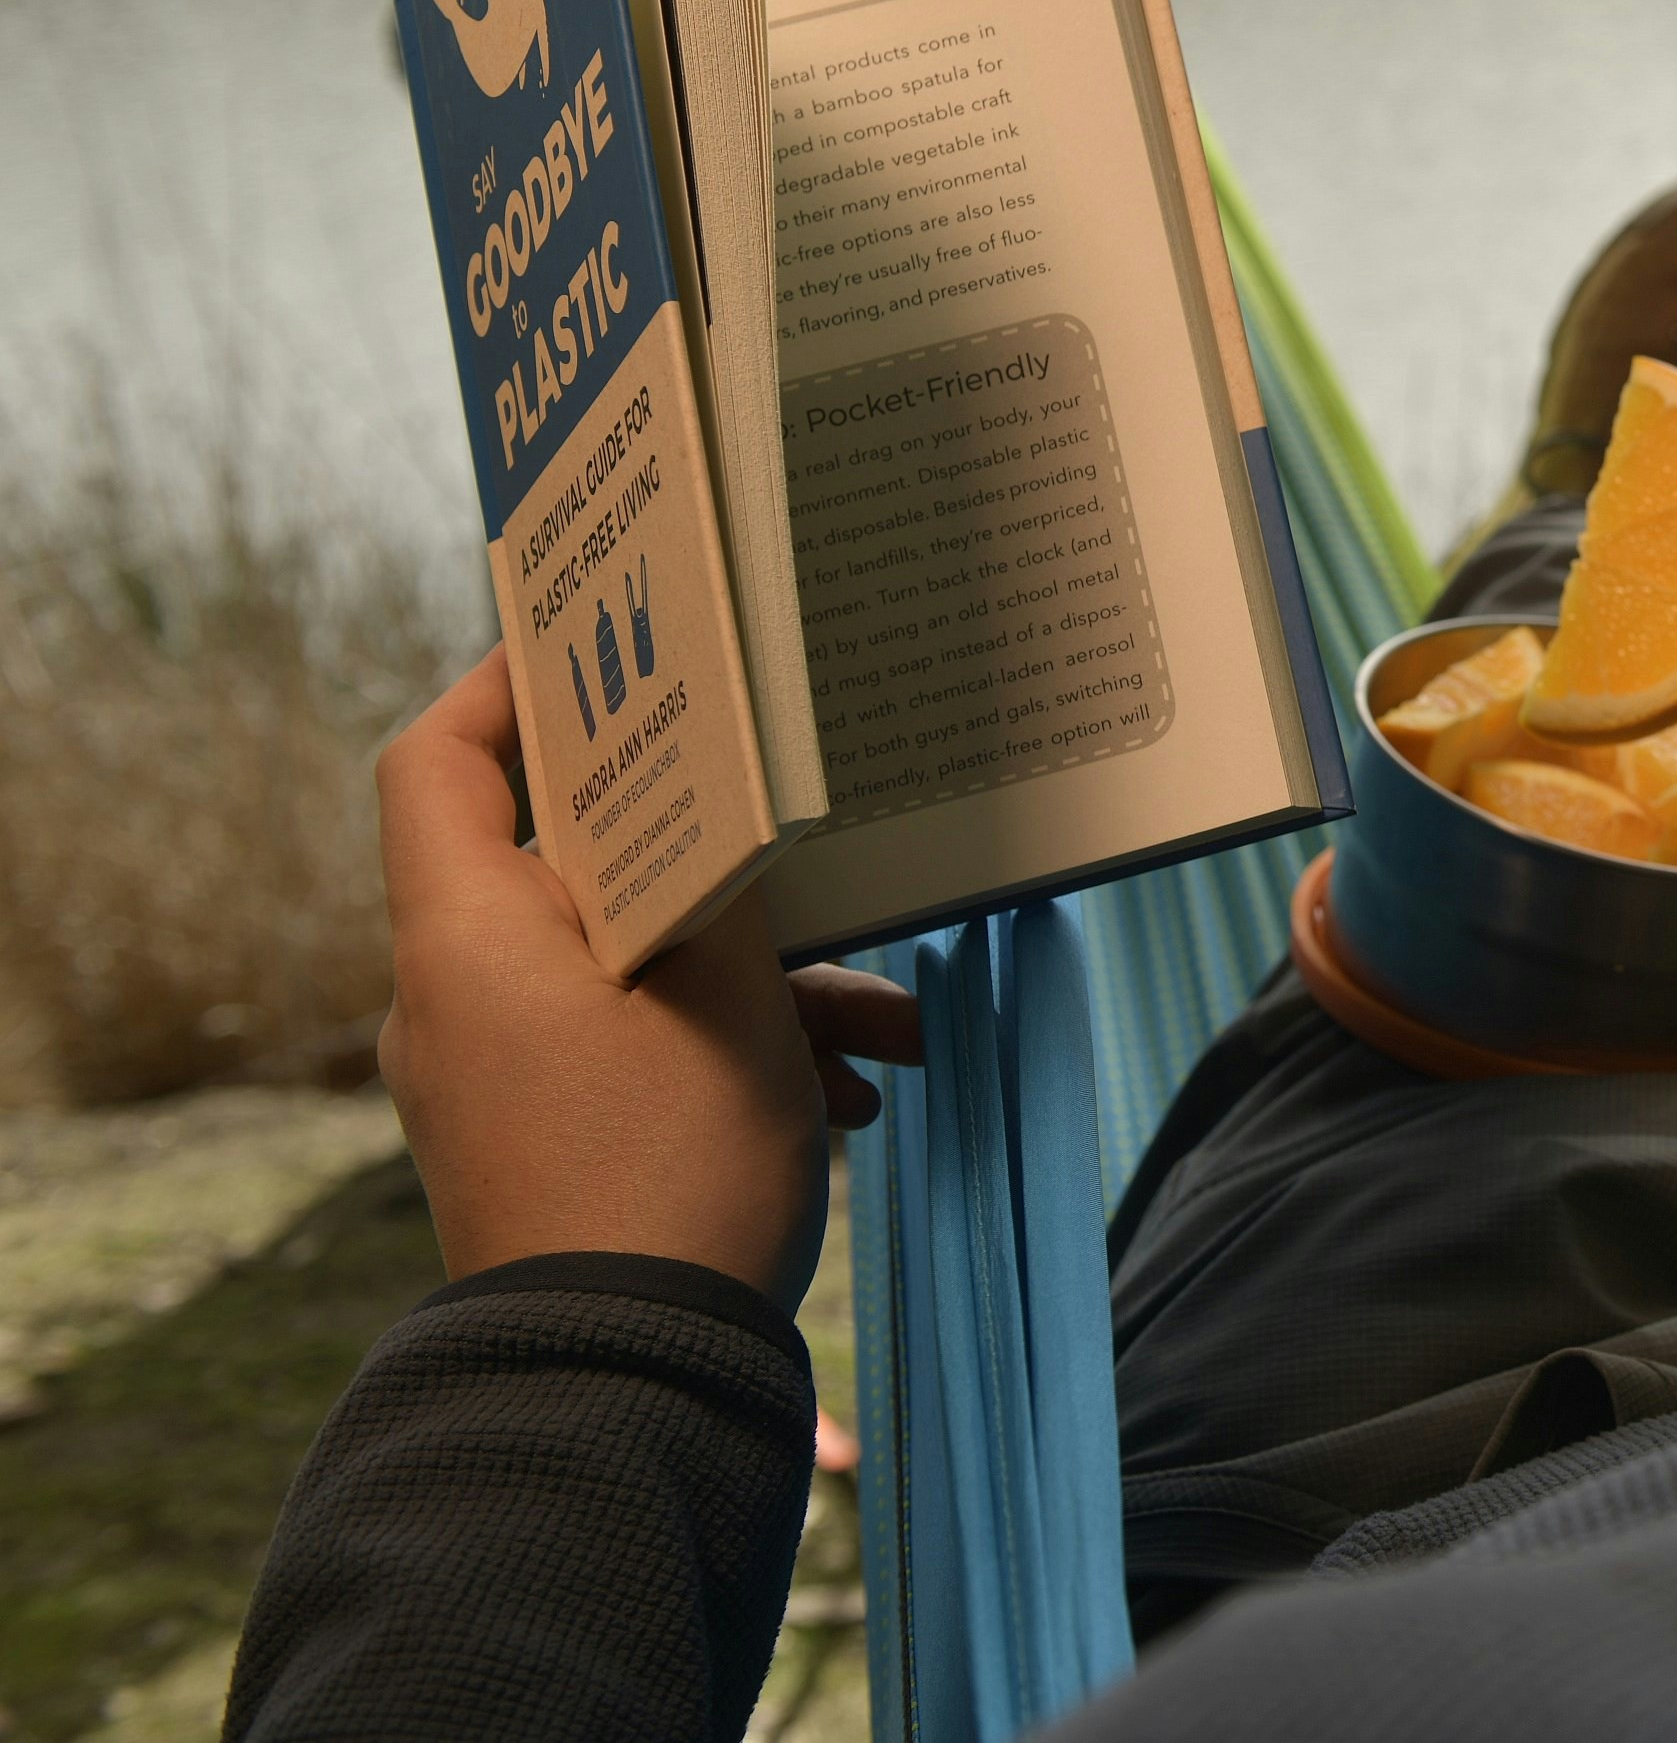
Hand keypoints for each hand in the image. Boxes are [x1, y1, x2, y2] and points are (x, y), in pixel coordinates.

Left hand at [374, 650, 922, 1309]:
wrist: (628, 1380)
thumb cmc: (669, 1166)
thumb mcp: (729, 992)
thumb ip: (723, 877)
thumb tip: (727, 806)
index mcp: (465, 936)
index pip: (438, 761)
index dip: (511, 685)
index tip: (610, 645)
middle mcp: (456, 998)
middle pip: (566, 860)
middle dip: (715, 853)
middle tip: (799, 814)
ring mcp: (497, 1077)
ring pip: (629, 962)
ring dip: (758, 972)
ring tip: (888, 1017)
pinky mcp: (546, 1140)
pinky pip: (636, 1046)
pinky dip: (734, 1046)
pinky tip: (857, 1091)